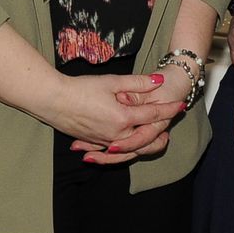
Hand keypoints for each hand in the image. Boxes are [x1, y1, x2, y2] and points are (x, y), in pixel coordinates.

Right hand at [41, 72, 182, 163]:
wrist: (53, 101)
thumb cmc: (81, 88)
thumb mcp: (112, 81)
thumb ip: (137, 83)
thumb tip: (159, 82)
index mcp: (123, 117)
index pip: (153, 114)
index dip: (168, 109)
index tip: (180, 105)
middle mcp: (117, 134)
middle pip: (146, 137)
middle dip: (161, 132)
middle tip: (171, 127)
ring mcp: (105, 141)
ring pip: (132, 148)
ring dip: (146, 145)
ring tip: (158, 141)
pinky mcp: (95, 143)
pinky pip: (115, 151)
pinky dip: (126, 150)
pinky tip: (131, 145)